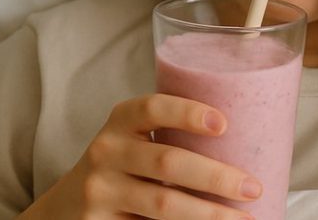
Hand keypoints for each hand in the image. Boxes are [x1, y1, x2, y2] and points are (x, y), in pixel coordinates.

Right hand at [20, 94, 260, 219]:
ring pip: (162, 205)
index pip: (152, 108)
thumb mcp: (134, 141)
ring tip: (244, 218)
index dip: (187, 113)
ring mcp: (101, 192)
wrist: (65, 208)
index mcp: (121, 122)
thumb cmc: (121, 167)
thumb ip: (172, 138)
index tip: (224, 124)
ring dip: (208, 214)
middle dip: (215, 176)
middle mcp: (107, 152)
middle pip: (167, 162)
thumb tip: (247, 147)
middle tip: (252, 187)